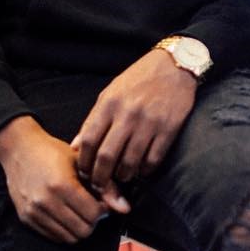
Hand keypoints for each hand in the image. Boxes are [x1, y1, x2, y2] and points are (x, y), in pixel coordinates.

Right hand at [0, 116, 129, 243]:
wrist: (19, 149)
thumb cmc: (51, 151)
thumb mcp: (81, 161)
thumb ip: (106, 186)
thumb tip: (125, 208)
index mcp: (62, 185)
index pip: (93, 214)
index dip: (103, 209)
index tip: (101, 201)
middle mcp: (46, 201)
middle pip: (83, 230)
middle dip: (92, 221)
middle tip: (91, 207)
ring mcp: (34, 212)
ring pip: (68, 238)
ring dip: (78, 227)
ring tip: (78, 210)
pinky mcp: (26, 218)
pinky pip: (53, 236)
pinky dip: (63, 230)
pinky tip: (65, 214)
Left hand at [71, 48, 197, 189]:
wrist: (174, 65)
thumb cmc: (138, 79)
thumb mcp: (110, 93)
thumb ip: (92, 119)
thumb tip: (75, 147)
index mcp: (109, 103)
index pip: (89, 140)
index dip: (84, 162)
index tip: (84, 172)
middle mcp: (128, 114)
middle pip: (107, 157)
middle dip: (100, 177)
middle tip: (101, 184)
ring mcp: (149, 122)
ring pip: (130, 163)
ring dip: (123, 176)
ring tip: (122, 176)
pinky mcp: (169, 129)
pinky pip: (153, 160)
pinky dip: (145, 170)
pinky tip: (142, 169)